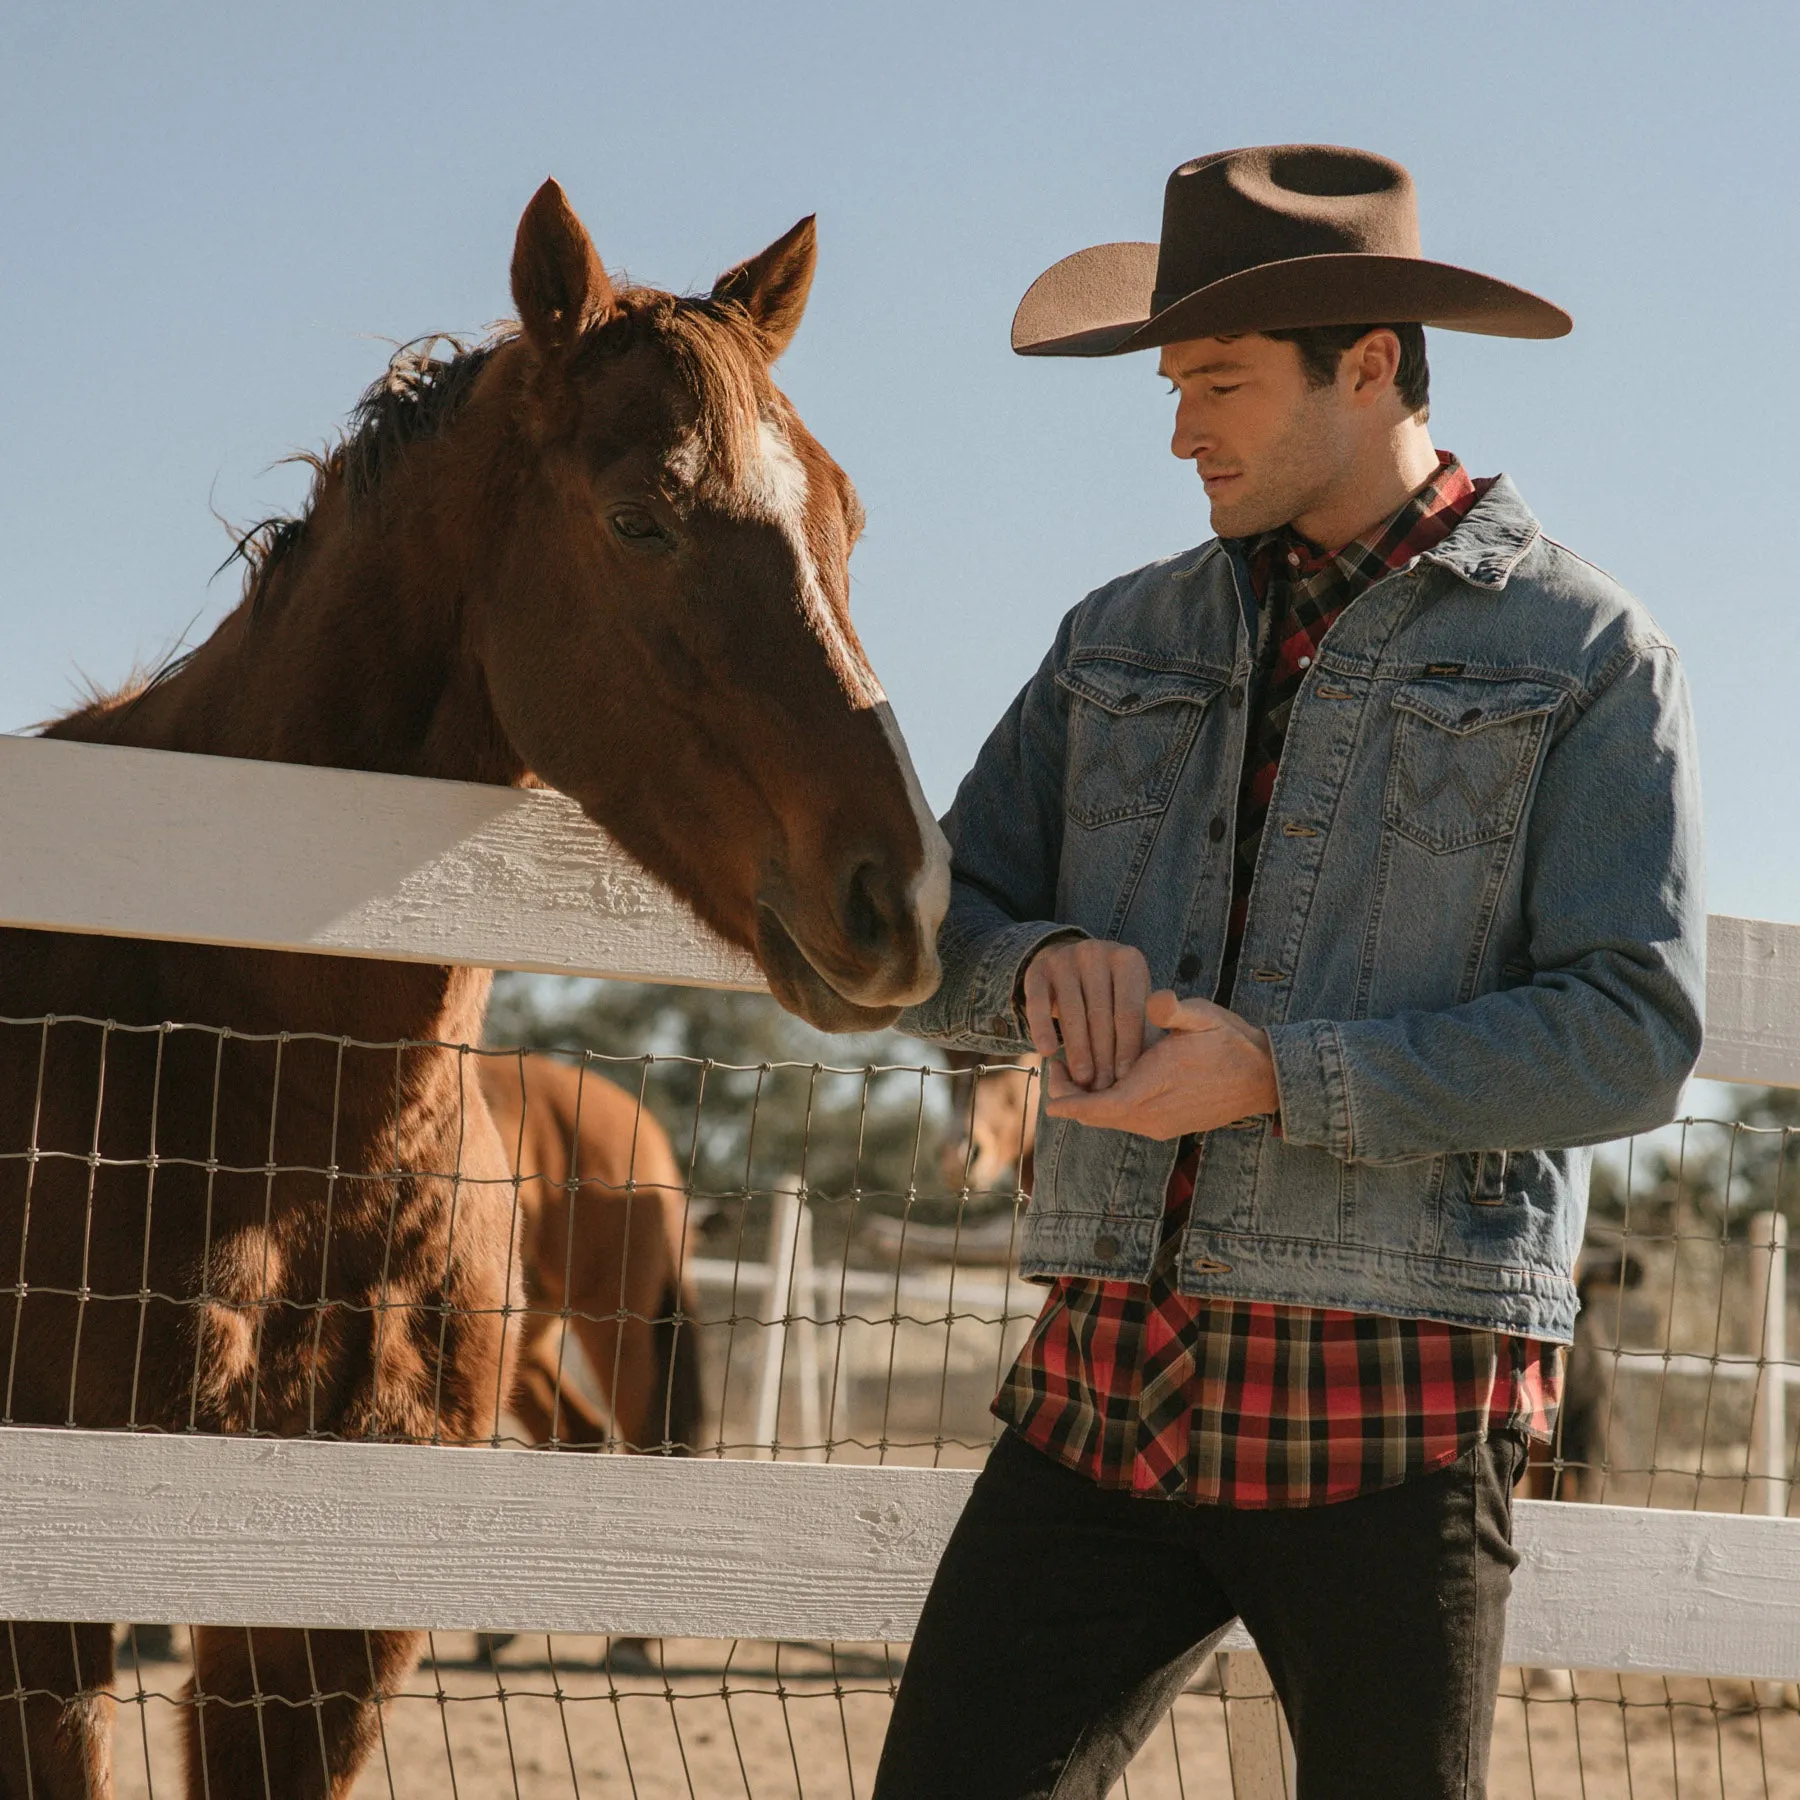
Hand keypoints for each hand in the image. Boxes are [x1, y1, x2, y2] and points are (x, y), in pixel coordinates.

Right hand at [1021, 939, 1150, 1091]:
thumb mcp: (1132, 1005)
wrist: (1072, 968)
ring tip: (1082, 1079)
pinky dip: (1042, 1028)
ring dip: (1077, 1049)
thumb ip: (1143, 1033)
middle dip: (1102, 1053)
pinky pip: (1038, 1003)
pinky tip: (1047, 1053)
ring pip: (1071, 1010)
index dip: (1127, 1047)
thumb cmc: (1112, 998)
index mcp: (1128, 959)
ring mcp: (1064, 958)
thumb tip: (1146, 1074)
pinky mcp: (1037, 969)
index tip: (1126, 1078)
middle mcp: (1096, 952)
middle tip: (1103, 1085)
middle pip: (1100, 1012)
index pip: (1129, 1010)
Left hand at [1043, 990, 1278, 1138]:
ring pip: (1108, 1119)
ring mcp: (1158, 1126)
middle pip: (1091, 1117)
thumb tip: (1153, 1000)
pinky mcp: (1168, 1127)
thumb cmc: (1230, 1043)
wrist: (1265, 1078)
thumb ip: (1172, 1010)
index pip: (1087, 1108)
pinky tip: (1116, 1074)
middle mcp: (1148, 1119)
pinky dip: (1111, 1102)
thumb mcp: (1201, 1016)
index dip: (1062, 1093)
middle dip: (1071, 1092)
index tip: (1054, 1066)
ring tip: (1087, 1065)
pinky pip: (1126, 1119)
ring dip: (1091, 1097)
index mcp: (1146, 1094)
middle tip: (1063, 1063)